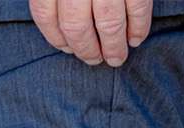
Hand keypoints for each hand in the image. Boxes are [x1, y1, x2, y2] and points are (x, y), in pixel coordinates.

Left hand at [30, 0, 151, 66]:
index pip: (45, 14)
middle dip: (86, 49)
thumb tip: (59, 28)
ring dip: (113, 47)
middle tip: (94, 59)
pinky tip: (135, 39)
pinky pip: (137, 10)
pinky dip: (138, 29)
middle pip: (76, 26)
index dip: (55, 36)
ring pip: (108, 24)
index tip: (66, 47)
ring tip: (115, 58)